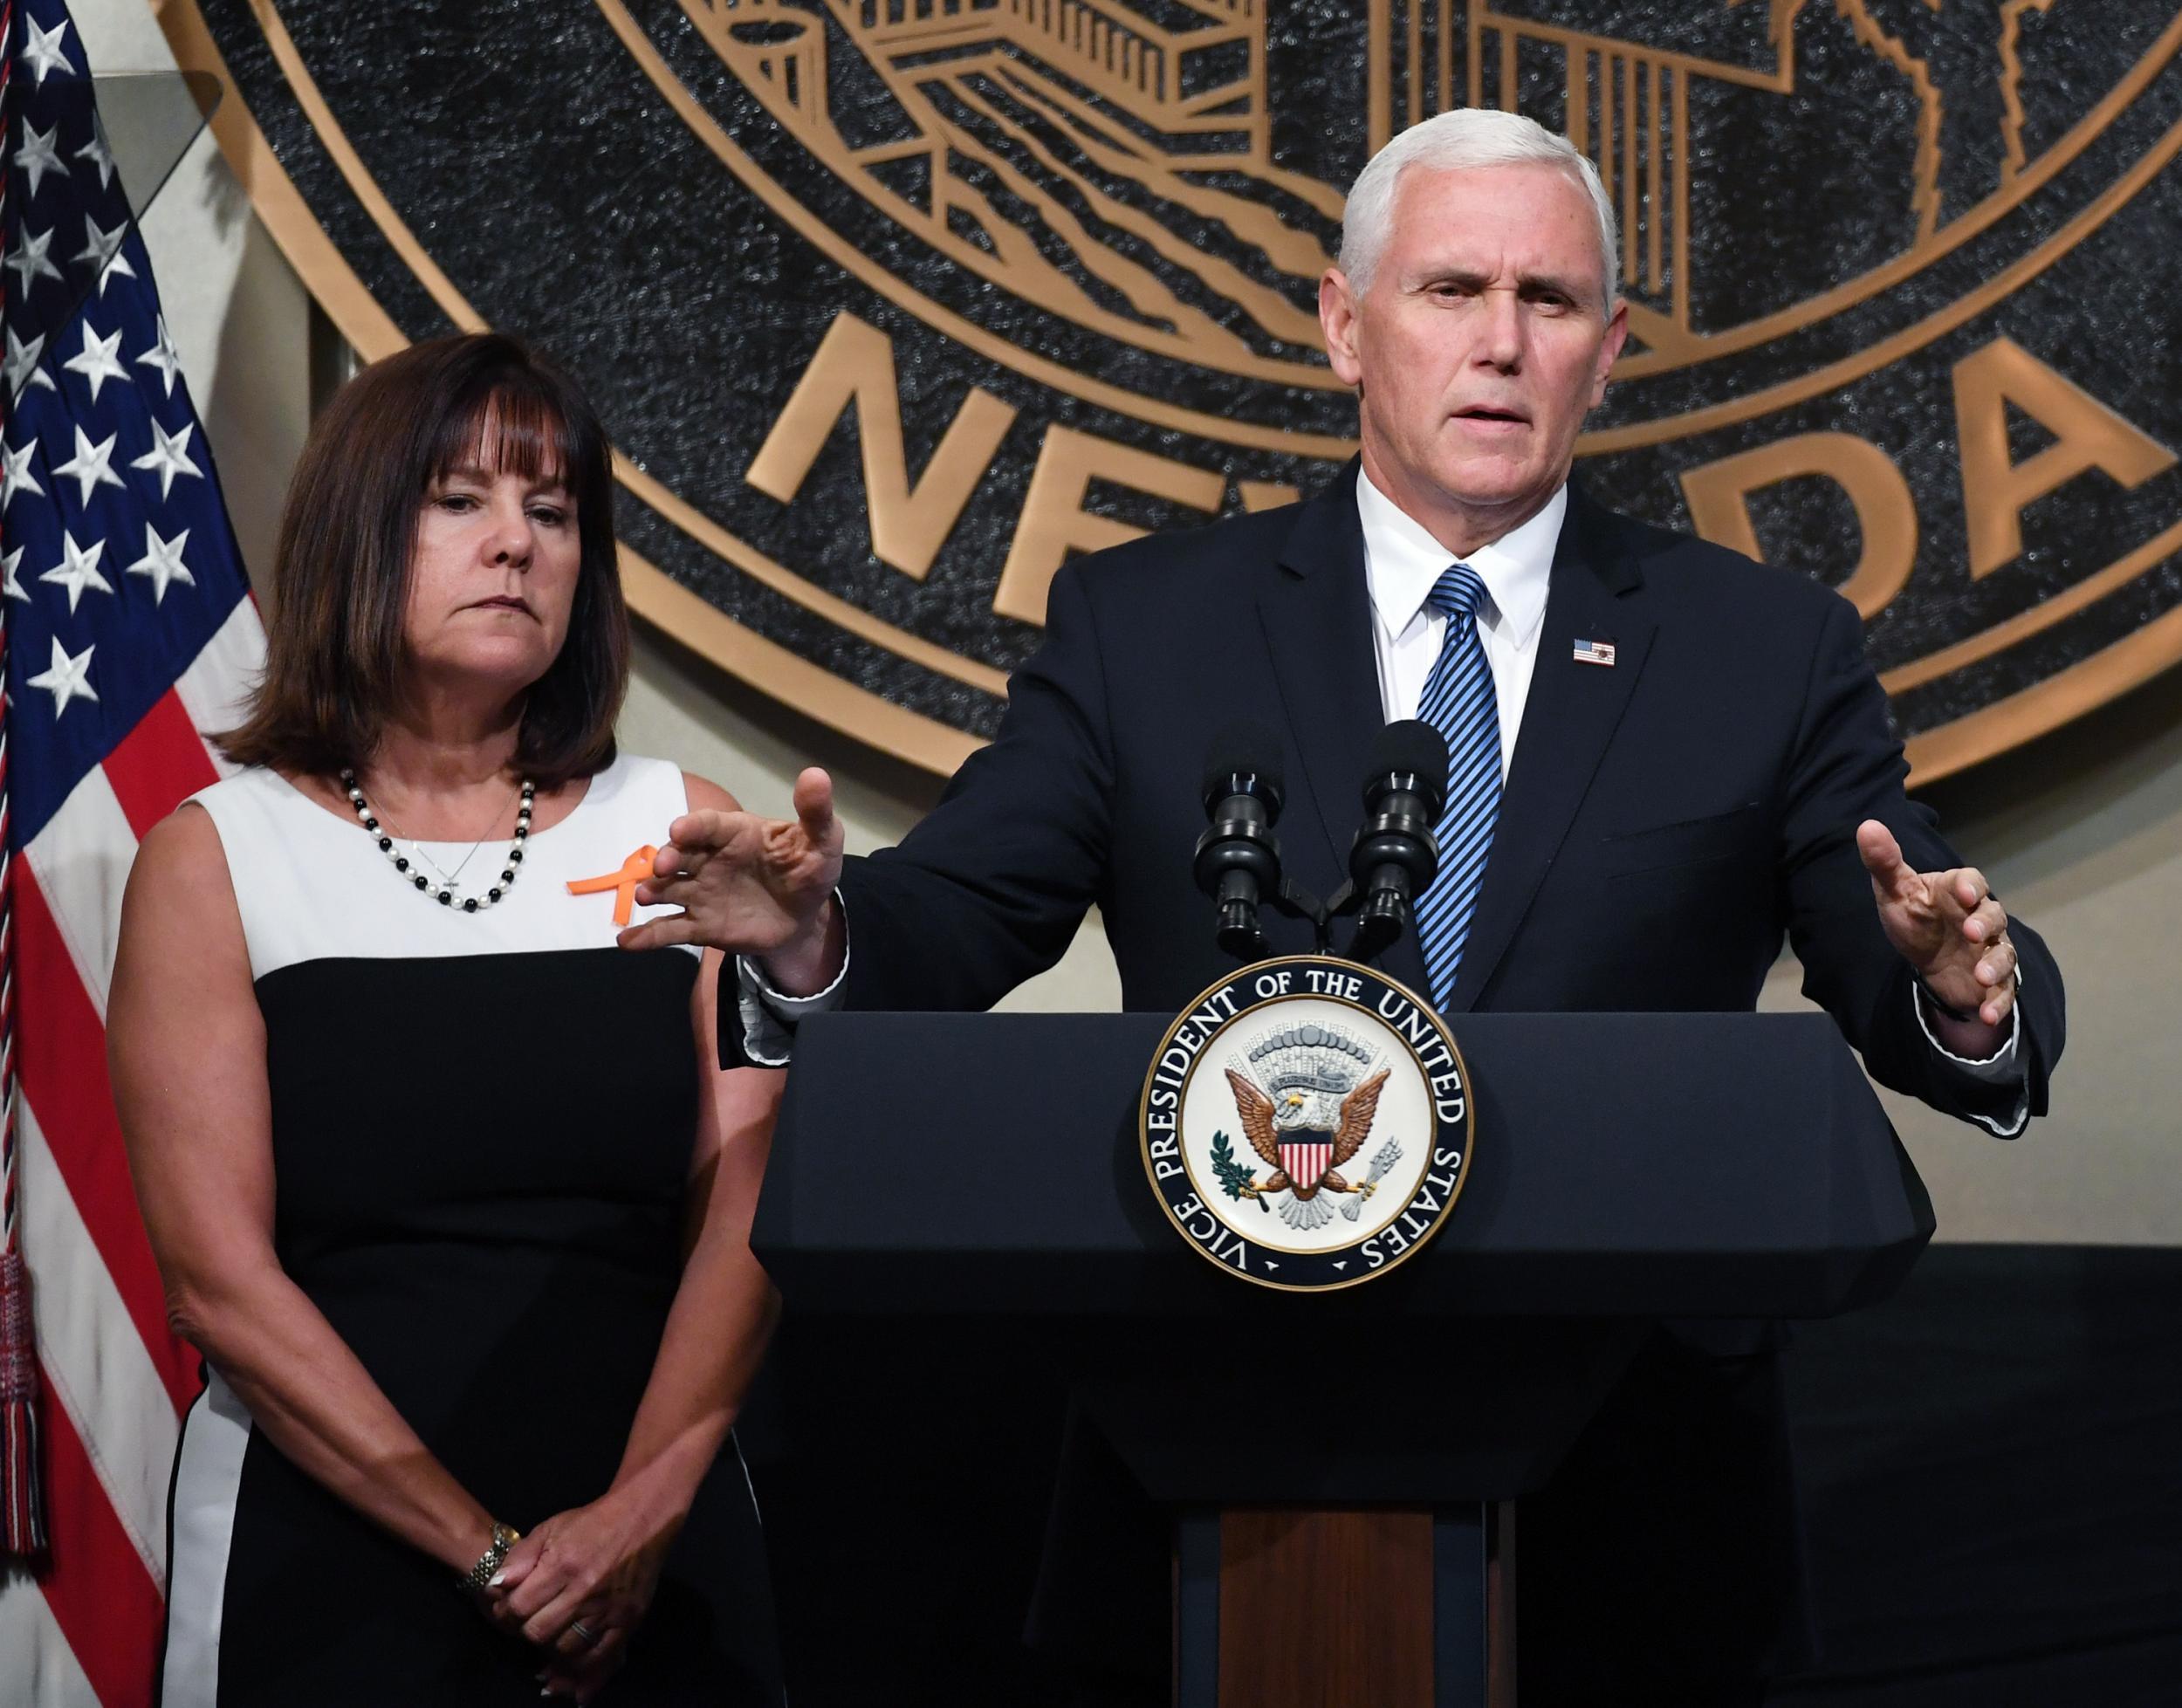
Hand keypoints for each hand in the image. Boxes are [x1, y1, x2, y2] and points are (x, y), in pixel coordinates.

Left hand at [486, 1492, 676, 1701]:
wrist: (641, 1519)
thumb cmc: (591, 1523)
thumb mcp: (550, 1529)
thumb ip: (519, 1559)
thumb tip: (494, 1588)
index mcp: (562, 1565)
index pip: (519, 1609)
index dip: (507, 1613)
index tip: (509, 1610)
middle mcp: (584, 1591)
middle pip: (539, 1633)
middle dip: (527, 1631)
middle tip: (531, 1623)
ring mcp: (608, 1609)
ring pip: (566, 1650)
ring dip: (552, 1651)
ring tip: (549, 1643)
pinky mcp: (628, 1620)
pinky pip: (601, 1657)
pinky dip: (584, 1672)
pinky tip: (572, 1678)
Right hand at [619, 768, 843, 981]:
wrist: (805, 916)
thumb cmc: (808, 868)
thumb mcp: (822, 841)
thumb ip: (816, 813)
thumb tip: (816, 775)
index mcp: (736, 833)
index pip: (709, 824)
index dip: (693, 826)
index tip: (678, 830)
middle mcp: (710, 859)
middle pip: (680, 853)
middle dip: (666, 857)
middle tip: (661, 867)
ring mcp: (701, 891)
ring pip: (668, 888)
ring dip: (652, 891)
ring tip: (642, 897)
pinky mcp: (701, 925)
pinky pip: (671, 929)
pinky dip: (648, 936)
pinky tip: (628, 943)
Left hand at [1856, 819, 2016, 1032]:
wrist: (1927, 958)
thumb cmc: (1914, 917)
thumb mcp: (1894, 891)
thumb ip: (1884, 862)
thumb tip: (1866, 826)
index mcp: (1957, 891)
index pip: (1972, 881)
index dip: (1970, 886)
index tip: (1962, 893)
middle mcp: (1980, 918)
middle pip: (1995, 915)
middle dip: (1987, 923)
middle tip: (1972, 932)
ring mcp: (1990, 949)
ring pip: (2004, 954)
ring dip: (1996, 965)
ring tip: (1981, 977)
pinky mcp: (1993, 980)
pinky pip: (2004, 991)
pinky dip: (1998, 1003)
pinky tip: (1986, 1014)